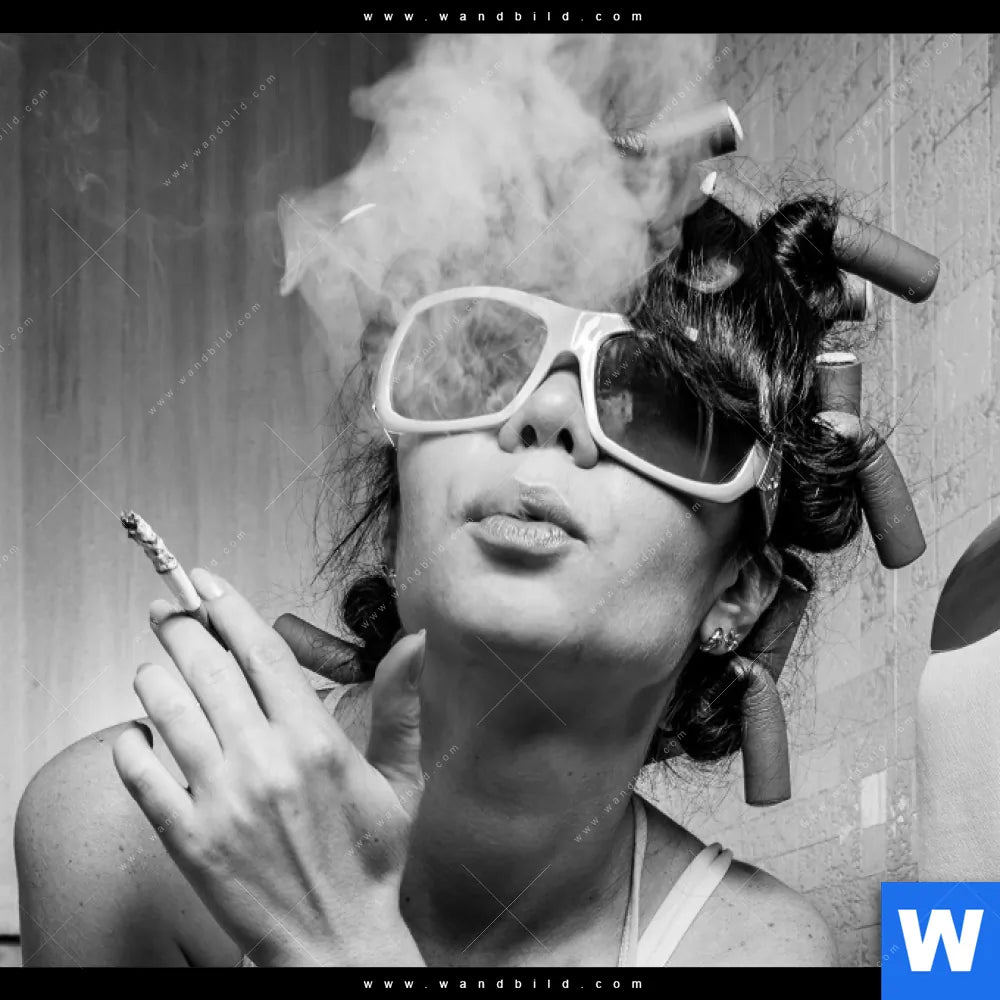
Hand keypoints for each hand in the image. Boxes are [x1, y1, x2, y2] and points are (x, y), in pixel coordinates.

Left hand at [112, 568, 426, 966]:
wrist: (337, 940)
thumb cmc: (369, 859)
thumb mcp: (399, 779)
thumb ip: (400, 705)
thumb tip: (415, 642)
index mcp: (314, 739)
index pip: (260, 651)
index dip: (229, 608)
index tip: (207, 584)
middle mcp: (263, 761)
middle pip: (208, 668)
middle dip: (181, 628)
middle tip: (168, 611)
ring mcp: (221, 800)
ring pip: (168, 712)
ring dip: (154, 677)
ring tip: (154, 665)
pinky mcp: (189, 840)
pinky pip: (142, 776)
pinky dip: (131, 745)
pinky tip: (135, 734)